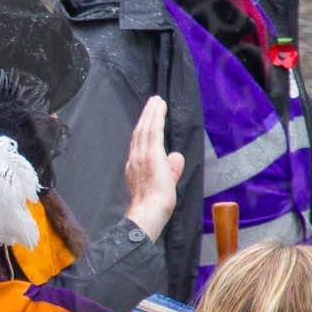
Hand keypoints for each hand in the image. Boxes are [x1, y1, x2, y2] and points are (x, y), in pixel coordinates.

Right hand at [122, 96, 185, 240]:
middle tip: (152, 103)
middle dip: (146, 116)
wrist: (150, 210)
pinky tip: (159, 106)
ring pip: (146, 128)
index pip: (139, 144)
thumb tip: (177, 156)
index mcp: (135, 167)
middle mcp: (135, 159)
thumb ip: (171, 169)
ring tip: (156, 101)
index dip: (143, 129)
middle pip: (140, 132)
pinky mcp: (151, 153)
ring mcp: (142, 155)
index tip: (147, 119)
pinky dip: (156, 116)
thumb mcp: (165, 183)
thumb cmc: (156, 204)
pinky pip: (153, 130)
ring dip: (151, 112)